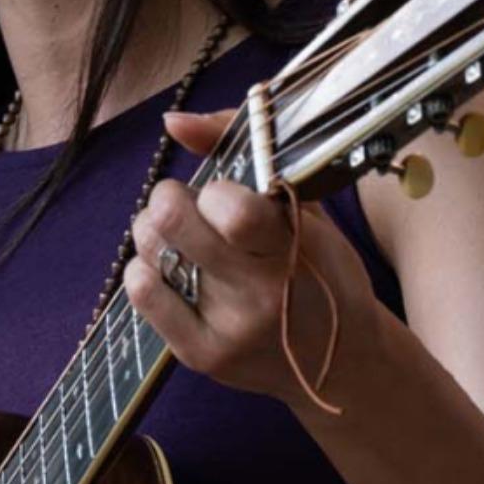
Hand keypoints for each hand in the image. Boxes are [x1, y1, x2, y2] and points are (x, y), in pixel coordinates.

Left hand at [125, 109, 383, 408]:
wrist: (341, 362)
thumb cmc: (321, 268)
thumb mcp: (305, 203)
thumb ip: (243, 147)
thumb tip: (172, 121)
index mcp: (296, 246)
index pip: (232, 210)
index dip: (213, 191)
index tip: (223, 194)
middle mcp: (262, 292)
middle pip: (171, 221)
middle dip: (169, 197)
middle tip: (186, 204)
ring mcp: (229, 328)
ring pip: (150, 251)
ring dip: (155, 232)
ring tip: (180, 238)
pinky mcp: (201, 356)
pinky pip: (141, 293)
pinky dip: (143, 268)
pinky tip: (168, 268)